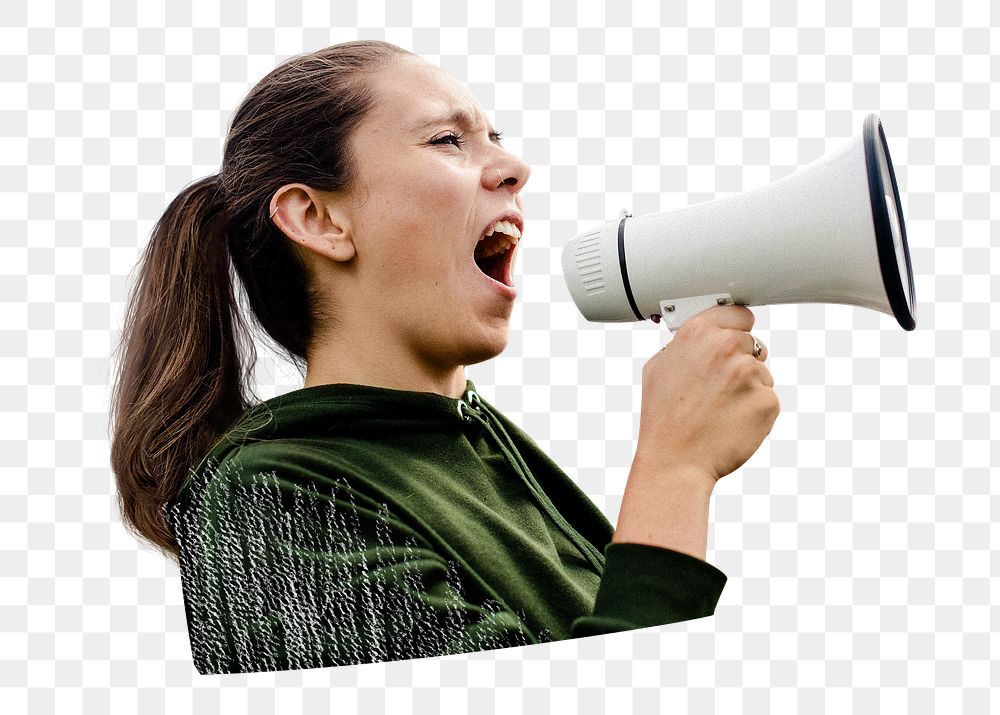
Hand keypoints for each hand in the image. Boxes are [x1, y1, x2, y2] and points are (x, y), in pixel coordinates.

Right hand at [634, 305, 779, 482]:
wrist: (676, 461)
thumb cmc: (663, 420)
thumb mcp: (658, 369)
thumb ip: (683, 345)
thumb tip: (698, 338)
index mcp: (698, 333)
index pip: (737, 313)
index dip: (735, 328)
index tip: (734, 336)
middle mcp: (726, 347)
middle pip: (752, 343)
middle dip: (740, 361)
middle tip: (718, 386)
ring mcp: (750, 374)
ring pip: (761, 373)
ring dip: (748, 388)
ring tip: (720, 409)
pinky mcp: (767, 401)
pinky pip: (768, 399)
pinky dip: (754, 411)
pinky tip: (731, 422)